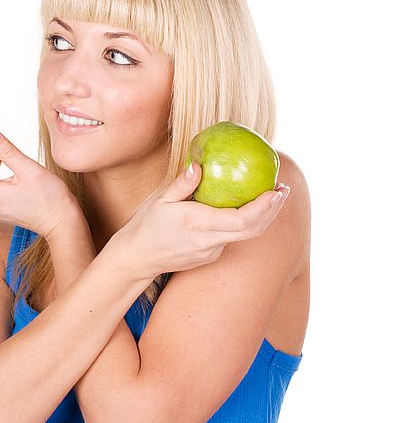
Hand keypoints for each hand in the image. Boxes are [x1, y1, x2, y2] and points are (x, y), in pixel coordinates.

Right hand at [109, 162, 290, 280]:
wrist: (138, 257)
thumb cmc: (147, 225)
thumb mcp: (160, 200)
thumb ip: (182, 184)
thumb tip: (199, 165)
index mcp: (197, 224)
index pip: (241, 219)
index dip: (264, 206)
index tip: (277, 189)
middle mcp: (209, 241)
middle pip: (253, 229)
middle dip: (273, 210)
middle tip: (283, 189)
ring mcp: (211, 252)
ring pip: (246, 235)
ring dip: (262, 217)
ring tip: (271, 196)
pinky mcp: (211, 257)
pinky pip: (232, 238)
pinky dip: (243, 223)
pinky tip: (244, 209)